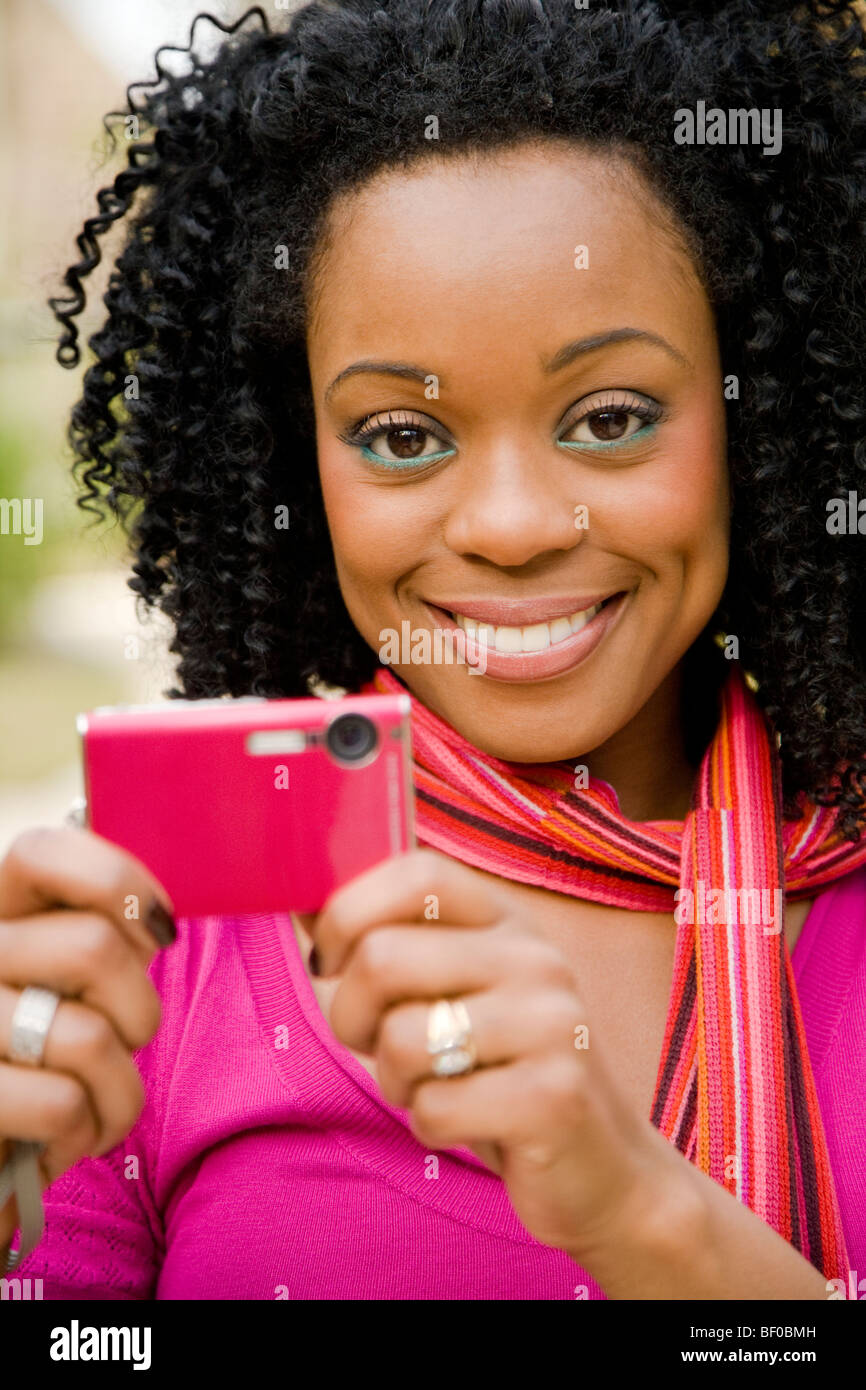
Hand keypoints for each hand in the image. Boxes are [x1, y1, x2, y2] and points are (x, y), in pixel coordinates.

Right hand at [0, 826, 173, 1247]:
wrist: (0, 1160)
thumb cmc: (48, 1066)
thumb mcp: (69, 988)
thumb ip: (96, 940)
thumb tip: (154, 917)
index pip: (42, 853)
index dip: (117, 884)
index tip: (154, 933)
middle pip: (92, 947)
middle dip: (138, 1009)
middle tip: (122, 1042)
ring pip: (89, 1036)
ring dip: (120, 1088)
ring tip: (96, 1104)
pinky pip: (65, 1104)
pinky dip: (88, 1131)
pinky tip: (64, 1137)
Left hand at [310, 847, 668, 1263]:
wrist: (603, 1167)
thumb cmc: (499, 1070)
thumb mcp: (451, 989)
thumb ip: (388, 938)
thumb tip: (298, 892)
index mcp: (507, 920)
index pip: (418, 873)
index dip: (351, 911)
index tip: (331, 960)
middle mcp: (537, 957)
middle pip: (385, 957)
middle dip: (351, 1015)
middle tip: (375, 1044)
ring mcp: (555, 1024)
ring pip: (402, 1039)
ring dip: (395, 1081)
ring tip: (434, 1085)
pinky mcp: (556, 1097)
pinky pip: (435, 1107)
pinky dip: (431, 1126)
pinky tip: (470, 1122)